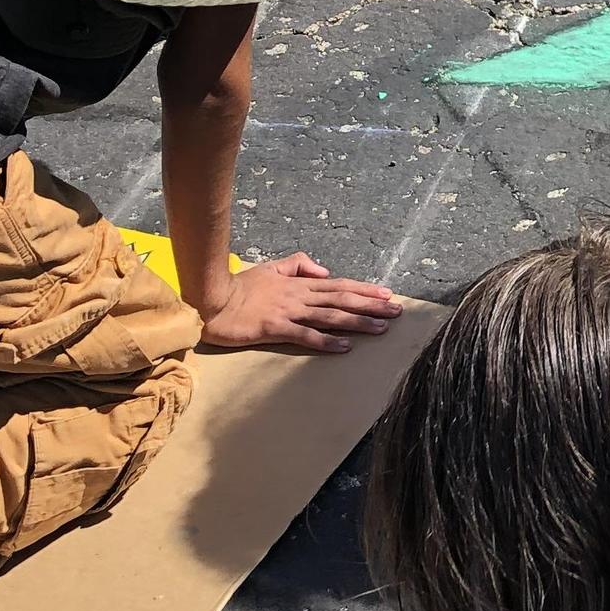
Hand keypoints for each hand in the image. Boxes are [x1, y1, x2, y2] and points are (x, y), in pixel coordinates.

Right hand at [201, 252, 402, 352]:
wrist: (212, 298)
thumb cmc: (240, 287)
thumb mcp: (271, 267)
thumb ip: (298, 264)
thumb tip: (323, 270)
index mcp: (299, 283)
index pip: (339, 285)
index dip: (364, 290)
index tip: (387, 294)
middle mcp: (298, 296)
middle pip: (342, 299)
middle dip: (372, 305)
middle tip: (397, 311)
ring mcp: (288, 312)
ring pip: (330, 316)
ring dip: (358, 322)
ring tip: (381, 328)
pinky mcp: (274, 328)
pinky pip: (305, 335)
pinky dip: (326, 341)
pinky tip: (345, 347)